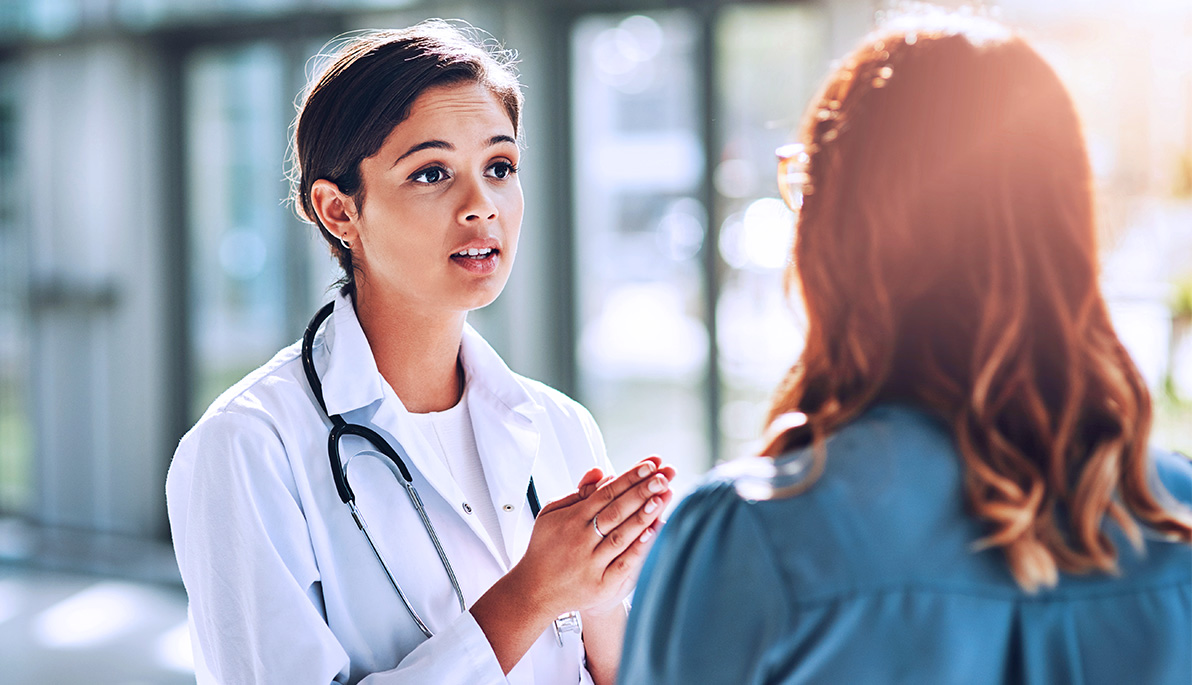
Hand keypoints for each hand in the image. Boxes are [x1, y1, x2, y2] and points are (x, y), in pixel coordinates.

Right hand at [509, 456, 676, 619]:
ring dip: (645, 515)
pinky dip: (639, 548)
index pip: (606, 492)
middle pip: (617, 510)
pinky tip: (653, 532)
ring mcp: (591, 562)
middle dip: (642, 490)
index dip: (629, 477)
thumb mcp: (552, 514)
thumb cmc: (546, 550)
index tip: (650, 465)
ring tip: (663, 496)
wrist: (534, 591)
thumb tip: (601, 471)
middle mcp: (581, 539)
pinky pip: (623, 563)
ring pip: (622, 534)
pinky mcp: (600, 584)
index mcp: (571, 519)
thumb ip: (578, 492)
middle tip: (663, 475)